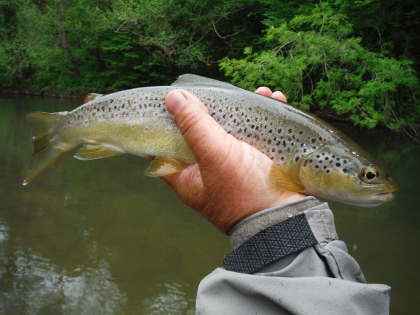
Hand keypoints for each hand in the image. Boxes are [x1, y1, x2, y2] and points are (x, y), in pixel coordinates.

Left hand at [163, 87, 304, 231]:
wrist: (287, 219)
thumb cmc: (245, 193)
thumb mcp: (215, 155)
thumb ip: (194, 126)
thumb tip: (173, 97)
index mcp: (187, 176)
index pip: (164, 148)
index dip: (162, 125)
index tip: (167, 101)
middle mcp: (207, 172)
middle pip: (201, 133)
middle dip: (211, 109)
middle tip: (218, 92)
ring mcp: (233, 167)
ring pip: (232, 130)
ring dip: (244, 110)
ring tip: (261, 93)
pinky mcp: (256, 163)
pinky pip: (257, 134)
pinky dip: (265, 118)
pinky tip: (276, 101)